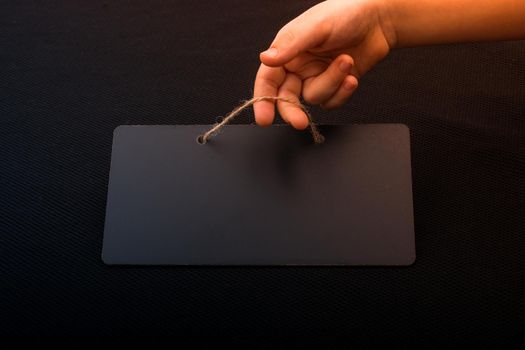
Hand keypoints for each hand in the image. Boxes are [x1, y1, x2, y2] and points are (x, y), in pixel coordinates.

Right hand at [253, 0, 394, 128]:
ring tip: (346, 60)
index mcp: (287, 50)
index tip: (264, 119)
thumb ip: (290, 45)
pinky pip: (332, 101)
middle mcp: (299, 66)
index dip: (263, 98)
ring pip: (314, 98)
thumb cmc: (346, 13)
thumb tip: (266, 59)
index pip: (268, 79)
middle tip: (300, 122)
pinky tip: (352, 75)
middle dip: (293, 110)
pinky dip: (342, 92)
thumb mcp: (316, 26)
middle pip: (286, 97)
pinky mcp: (335, 85)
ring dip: (331, 83)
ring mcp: (317, 77)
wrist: (379, 19)